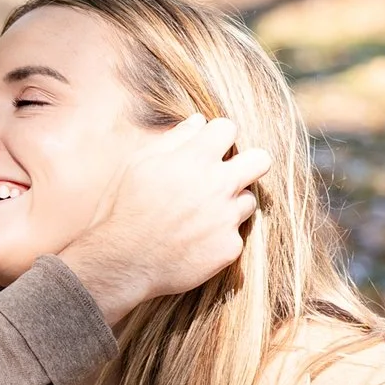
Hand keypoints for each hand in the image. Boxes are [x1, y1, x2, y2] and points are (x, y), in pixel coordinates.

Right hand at [59, 116, 272, 324]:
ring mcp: (226, 218)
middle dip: (248, 163)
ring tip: (203, 214)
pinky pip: (236, 234)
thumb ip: (174, 139)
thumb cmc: (125, 209)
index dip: (217, 138)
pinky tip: (195, 241)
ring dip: (232, 203)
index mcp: (195, 158)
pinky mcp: (229, 247)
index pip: (228, 128)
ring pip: (250, 199)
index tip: (208, 150)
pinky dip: (220, 237)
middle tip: (230, 175)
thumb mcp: (139, 164)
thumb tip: (198, 121)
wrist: (122, 262)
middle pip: (262, 159)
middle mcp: (217, 185)